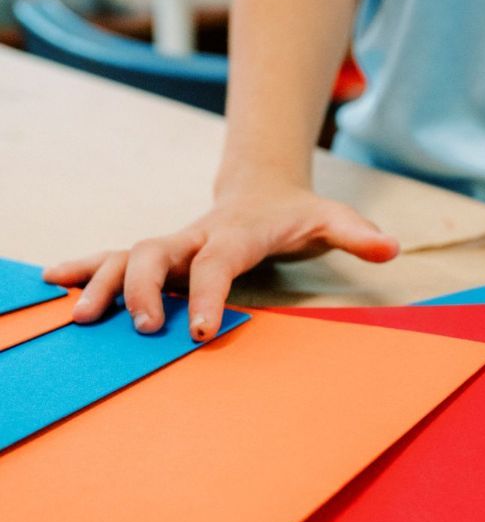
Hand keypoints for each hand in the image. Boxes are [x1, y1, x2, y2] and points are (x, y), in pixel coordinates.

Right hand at [44, 180, 398, 340]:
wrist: (264, 189)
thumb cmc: (297, 214)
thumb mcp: (332, 219)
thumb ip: (357, 234)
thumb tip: (392, 248)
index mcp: (239, 232)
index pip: (219, 262)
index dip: (210, 294)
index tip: (203, 332)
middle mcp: (198, 235)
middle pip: (158, 252)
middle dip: (146, 287)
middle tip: (145, 328)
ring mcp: (175, 243)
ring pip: (129, 255)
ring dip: (103, 283)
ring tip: (79, 317)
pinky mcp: (161, 254)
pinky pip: (117, 259)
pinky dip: (87, 269)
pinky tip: (54, 282)